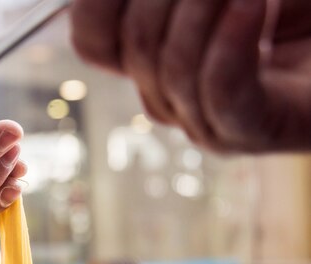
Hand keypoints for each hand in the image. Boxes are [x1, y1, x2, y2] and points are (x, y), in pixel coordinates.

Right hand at [71, 0, 310, 152]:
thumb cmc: (288, 9)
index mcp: (149, 57)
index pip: (93, 36)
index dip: (98, 1)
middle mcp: (166, 93)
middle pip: (133, 44)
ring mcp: (204, 119)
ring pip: (171, 66)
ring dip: (203, 7)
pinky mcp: (248, 132)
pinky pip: (218, 91)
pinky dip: (231, 43)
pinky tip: (252, 3)